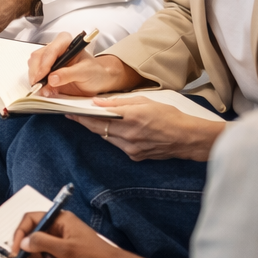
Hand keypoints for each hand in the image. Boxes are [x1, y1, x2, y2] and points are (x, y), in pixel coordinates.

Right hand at [10, 210, 171, 257]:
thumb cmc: (96, 257)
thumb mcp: (66, 249)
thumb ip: (41, 243)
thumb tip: (23, 242)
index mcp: (61, 220)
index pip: (31, 220)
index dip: (20, 233)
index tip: (16, 250)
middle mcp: (59, 230)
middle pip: (33, 238)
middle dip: (33, 255)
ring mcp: (62, 244)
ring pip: (40, 252)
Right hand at [29, 32, 142, 95]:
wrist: (98, 82)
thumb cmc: (95, 72)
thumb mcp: (85, 72)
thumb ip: (69, 74)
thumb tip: (52, 78)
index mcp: (66, 44)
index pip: (52, 49)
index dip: (45, 62)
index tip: (43, 76)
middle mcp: (55, 50)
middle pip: (38, 57)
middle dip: (37, 72)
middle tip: (39, 85)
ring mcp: (49, 61)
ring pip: (33, 66)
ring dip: (35, 79)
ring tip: (44, 90)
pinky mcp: (47, 73)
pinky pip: (36, 76)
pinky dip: (38, 85)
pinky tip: (45, 91)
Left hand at [70, 97, 225, 161]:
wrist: (188, 138)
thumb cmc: (170, 116)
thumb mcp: (145, 101)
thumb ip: (119, 102)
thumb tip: (98, 102)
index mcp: (131, 118)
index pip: (98, 117)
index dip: (81, 115)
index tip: (69, 111)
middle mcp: (128, 134)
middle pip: (98, 129)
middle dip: (84, 122)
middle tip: (72, 115)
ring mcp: (131, 148)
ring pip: (106, 137)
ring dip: (98, 129)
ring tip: (90, 120)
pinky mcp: (135, 156)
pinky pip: (118, 145)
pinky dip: (113, 137)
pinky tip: (114, 130)